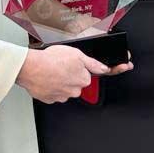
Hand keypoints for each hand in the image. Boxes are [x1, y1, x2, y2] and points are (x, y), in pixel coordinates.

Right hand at [15, 45, 131, 103]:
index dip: (94, 70)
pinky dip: (52, 85)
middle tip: (62, 65)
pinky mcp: (50, 98)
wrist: (30, 68)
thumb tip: (104, 69)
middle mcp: (74, 90)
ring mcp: (61, 96)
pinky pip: (54, 91)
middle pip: (78, 81)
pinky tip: (47, 76)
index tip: (123, 67)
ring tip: (52, 69)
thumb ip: (92, 63)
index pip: (90, 74)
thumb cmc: (51, 59)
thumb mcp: (77, 54)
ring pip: (66, 87)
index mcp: (83, 79)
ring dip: (62, 79)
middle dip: (73, 74)